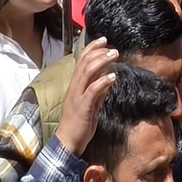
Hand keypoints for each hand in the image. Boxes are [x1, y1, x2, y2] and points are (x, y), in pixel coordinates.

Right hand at [57, 38, 117, 155]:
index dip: (91, 49)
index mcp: (75, 86)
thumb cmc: (78, 123)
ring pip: (87, 73)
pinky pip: (92, 91)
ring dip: (101, 61)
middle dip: (98, 52)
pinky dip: (103, 82)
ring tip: (114, 54)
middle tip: (112, 46)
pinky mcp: (83, 106)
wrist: (68, 141)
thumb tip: (109, 77)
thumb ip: (99, 91)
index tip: (103, 40)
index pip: (81, 61)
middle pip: (84, 63)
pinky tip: (113, 76)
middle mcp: (74, 88)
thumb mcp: (91, 103)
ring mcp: (77, 96)